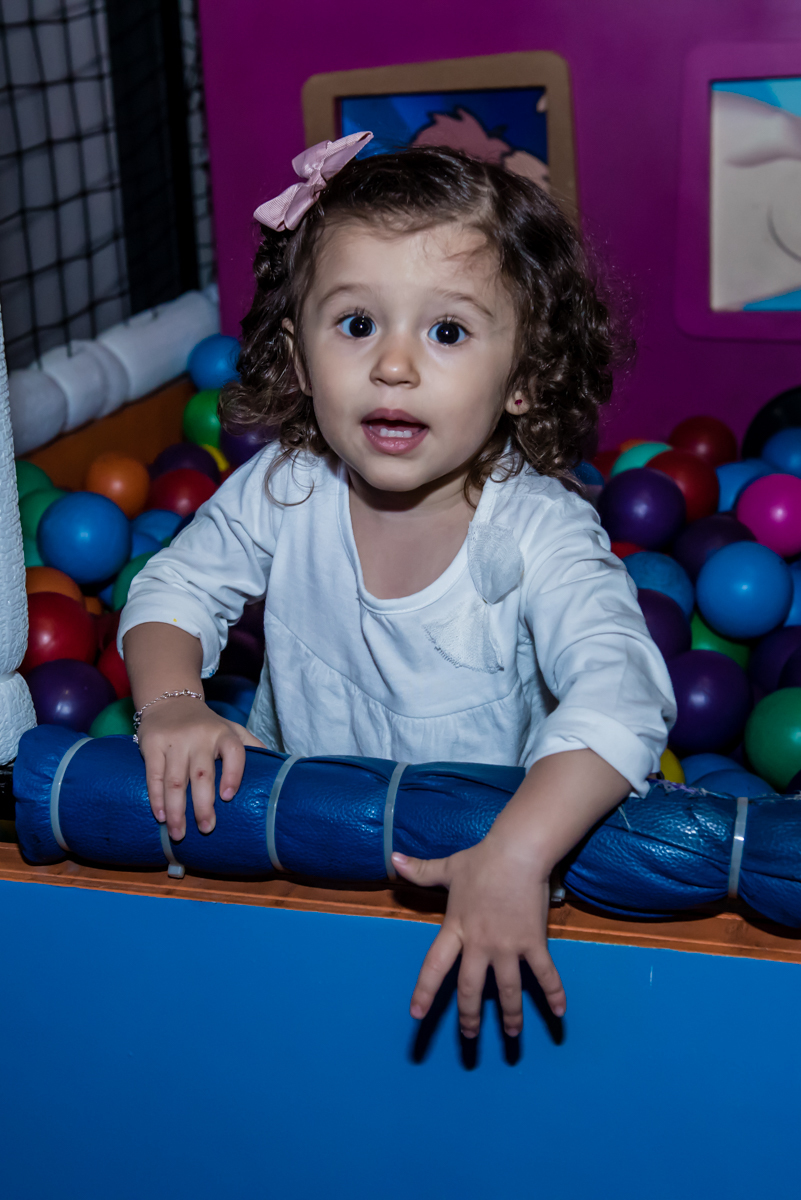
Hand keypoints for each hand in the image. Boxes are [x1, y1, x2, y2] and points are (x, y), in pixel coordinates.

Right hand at [136, 697, 264, 839]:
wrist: (170, 700)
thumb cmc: (207, 724)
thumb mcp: (232, 729)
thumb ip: (252, 745)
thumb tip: (280, 766)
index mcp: (224, 735)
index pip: (235, 753)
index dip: (233, 774)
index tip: (229, 797)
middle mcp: (200, 737)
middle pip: (203, 775)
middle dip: (204, 805)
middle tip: (206, 829)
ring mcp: (175, 741)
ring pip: (176, 780)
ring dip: (177, 810)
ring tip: (179, 833)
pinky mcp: (152, 744)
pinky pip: (154, 775)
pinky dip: (156, 798)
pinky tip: (161, 816)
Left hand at [392, 837, 564, 1038]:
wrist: (517, 852)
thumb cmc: (482, 859)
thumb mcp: (447, 867)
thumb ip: (419, 870)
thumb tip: (393, 860)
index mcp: (456, 928)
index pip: (434, 966)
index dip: (425, 991)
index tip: (416, 1015)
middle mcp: (480, 943)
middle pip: (470, 988)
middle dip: (469, 1016)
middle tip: (469, 1036)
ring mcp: (508, 946)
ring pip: (507, 990)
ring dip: (510, 1016)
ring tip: (512, 1034)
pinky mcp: (533, 941)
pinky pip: (545, 973)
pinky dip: (554, 993)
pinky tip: (560, 1013)